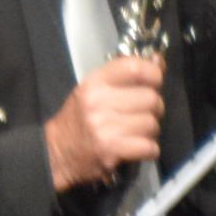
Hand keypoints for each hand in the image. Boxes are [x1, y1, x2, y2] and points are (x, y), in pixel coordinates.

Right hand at [44, 55, 164, 190]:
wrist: (57, 153)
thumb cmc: (78, 119)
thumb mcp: (93, 90)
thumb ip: (123, 77)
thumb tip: (158, 62)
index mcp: (94, 83)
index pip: (135, 68)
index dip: (153, 73)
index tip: (155, 81)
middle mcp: (99, 102)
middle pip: (150, 98)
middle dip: (154, 108)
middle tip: (143, 114)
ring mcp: (105, 127)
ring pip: (152, 124)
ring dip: (150, 130)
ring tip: (137, 132)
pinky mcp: (112, 150)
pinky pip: (149, 146)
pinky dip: (149, 149)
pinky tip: (138, 147)